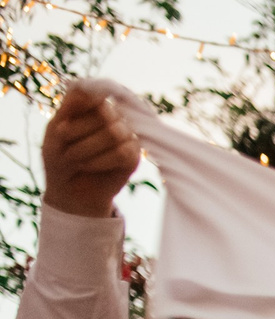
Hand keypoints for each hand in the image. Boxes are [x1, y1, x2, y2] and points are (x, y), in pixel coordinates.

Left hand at [41, 86, 140, 219]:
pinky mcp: (134, 156)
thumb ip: (69, 108)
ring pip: (114, 133)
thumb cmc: (60, 158)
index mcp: (93, 106)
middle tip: (65, 148)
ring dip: (87, 148)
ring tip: (75, 159)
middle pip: (104, 112)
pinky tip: (89, 166)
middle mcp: (113, 117)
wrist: (70, 191)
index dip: (76, 109)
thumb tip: (83, 86)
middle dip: (79, 132)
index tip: (61, 129)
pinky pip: (122, 153)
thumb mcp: (55, 130)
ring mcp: (126, 136)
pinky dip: (100, 161)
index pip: (92, 94)